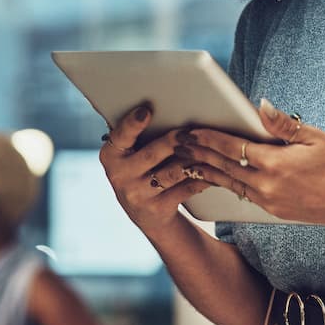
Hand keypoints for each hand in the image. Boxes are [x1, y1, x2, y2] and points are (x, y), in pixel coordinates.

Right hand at [99, 103, 212, 232]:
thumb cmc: (142, 172)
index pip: (120, 136)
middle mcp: (120, 176)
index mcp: (111, 156)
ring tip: (210, 148)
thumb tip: (161, 109)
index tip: (145, 111)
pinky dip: (202, 177)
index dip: (132, 124)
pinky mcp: (158, 208)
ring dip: (194, 159)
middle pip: (152, 154)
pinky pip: (186, 188)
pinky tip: (214, 170)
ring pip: (173, 172)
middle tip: (191, 131)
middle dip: (174, 140)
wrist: (147, 215)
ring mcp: (138, 194)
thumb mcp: (131, 155)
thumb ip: (139, 135)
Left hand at [173, 98, 324, 227]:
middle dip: (198, 154)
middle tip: (176, 143)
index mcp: (275, 164)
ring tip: (186, 161)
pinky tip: (214, 177)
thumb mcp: (315, 138)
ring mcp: (269, 201)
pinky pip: (241, 195)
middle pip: (223, 167)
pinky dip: (224, 184)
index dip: (208, 138)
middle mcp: (267, 186)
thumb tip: (259, 104)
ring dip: (206, 171)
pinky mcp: (273, 211)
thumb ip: (283, 124)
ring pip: (229, 183)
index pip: (232, 148)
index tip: (190, 130)